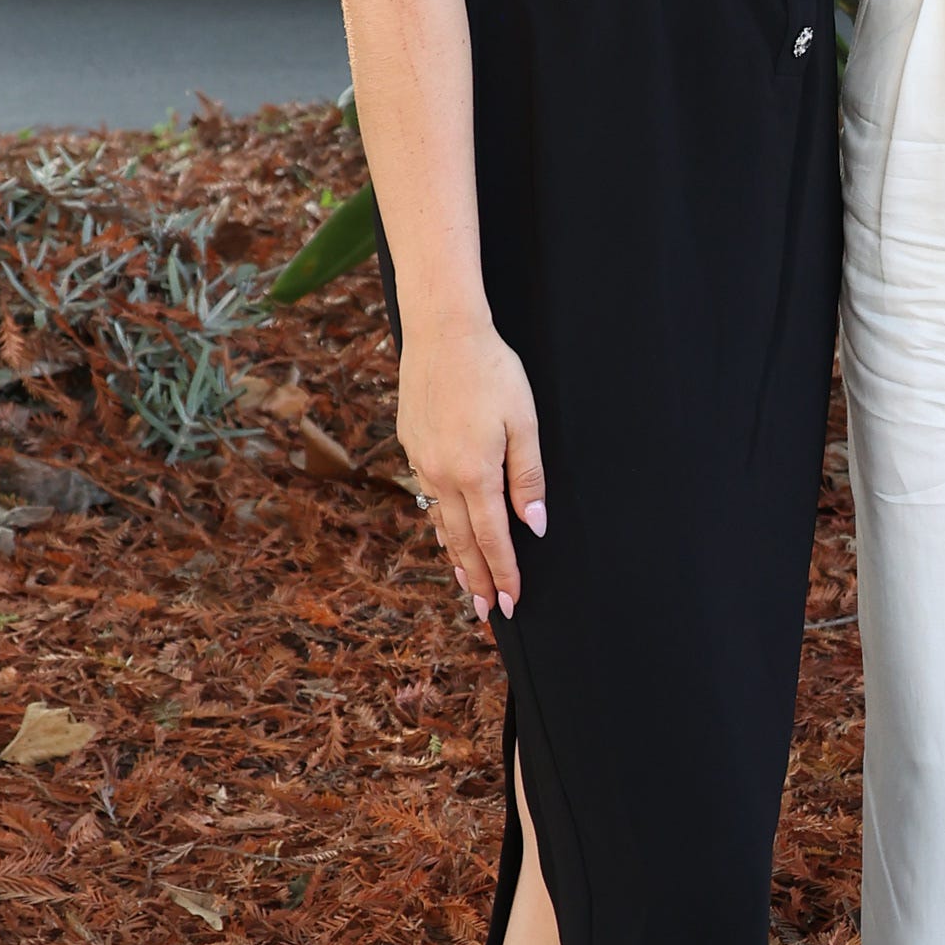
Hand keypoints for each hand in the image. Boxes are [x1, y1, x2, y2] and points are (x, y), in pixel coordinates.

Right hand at [398, 306, 546, 619]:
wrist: (442, 332)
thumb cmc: (493, 372)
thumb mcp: (524, 423)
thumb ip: (528, 479)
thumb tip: (533, 526)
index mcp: (475, 474)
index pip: (493, 539)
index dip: (505, 573)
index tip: (512, 603)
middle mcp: (442, 476)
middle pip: (462, 541)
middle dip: (477, 580)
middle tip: (487, 612)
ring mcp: (422, 462)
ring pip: (441, 522)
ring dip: (456, 556)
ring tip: (467, 584)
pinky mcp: (411, 446)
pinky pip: (428, 496)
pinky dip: (440, 522)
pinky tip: (446, 531)